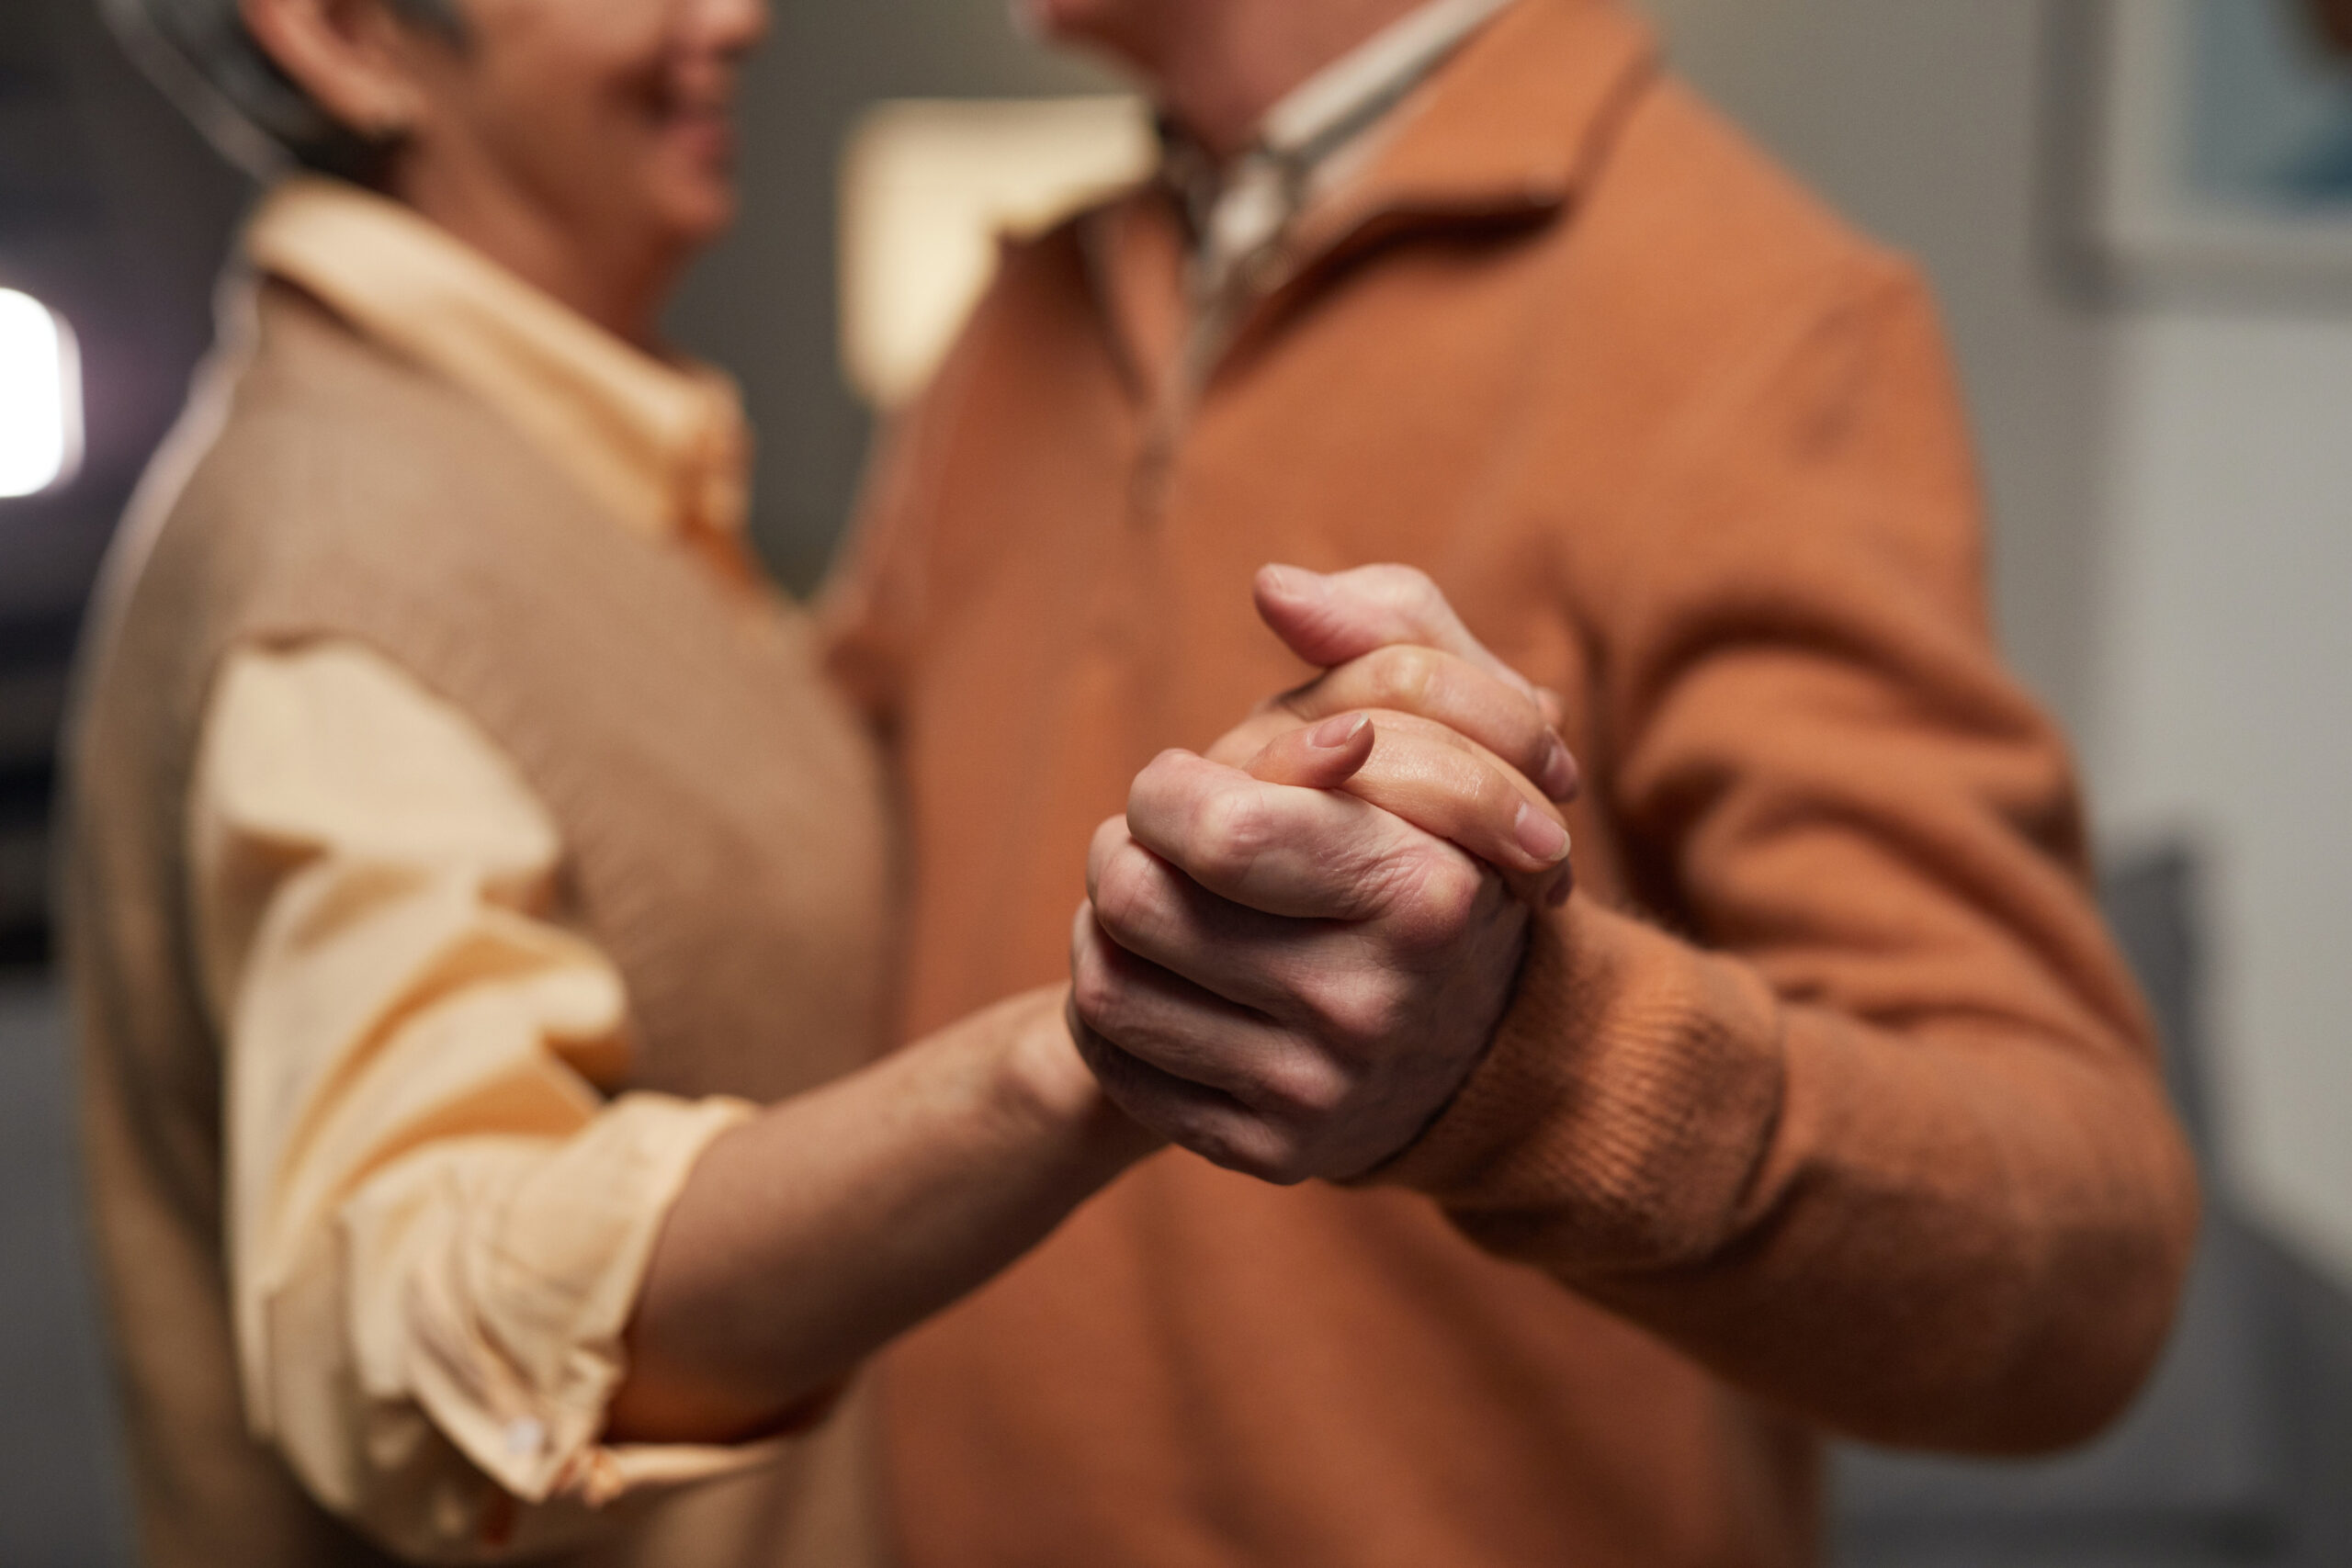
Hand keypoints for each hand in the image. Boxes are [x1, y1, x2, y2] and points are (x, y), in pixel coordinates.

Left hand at [1070, 564, 1566, 1181]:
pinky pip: (1116, 1063)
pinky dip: (1112, 1005)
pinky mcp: (1271, 1154)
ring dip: (1104, 921)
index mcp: (1427, 890)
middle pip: (1138, 899)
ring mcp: (1320, 1092)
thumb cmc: (1442, 844)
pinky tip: (1162, 975)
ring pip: (1107, 981)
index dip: (1172, 787)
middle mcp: (1374, 1006)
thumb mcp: (1450, 722)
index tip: (1196, 781)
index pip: (1217, 828)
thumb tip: (1274, 588)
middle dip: (1124, 845)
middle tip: (1157, 835)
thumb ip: (1385, 630)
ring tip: (1155, 897)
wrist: (1487, 1041)